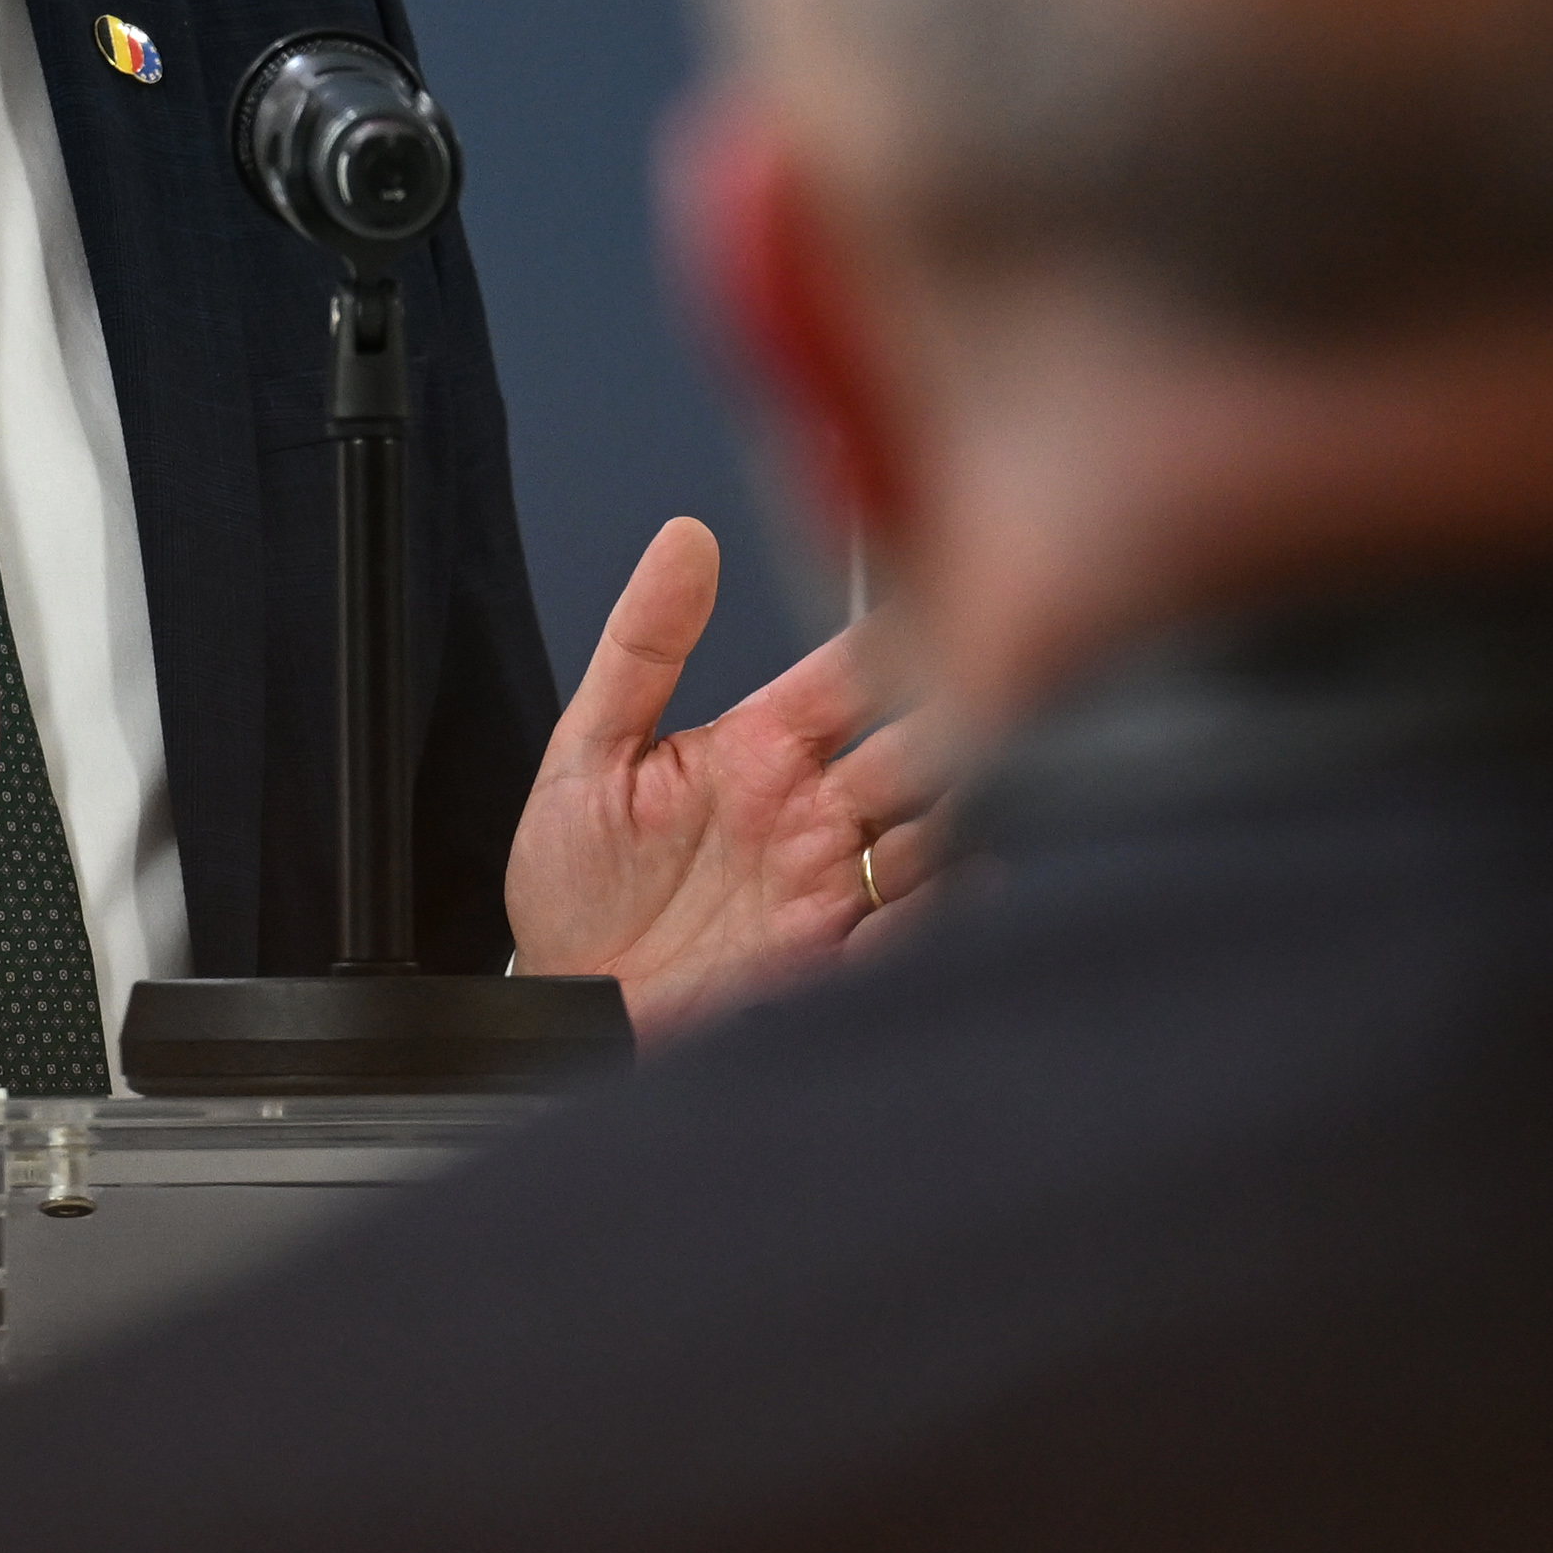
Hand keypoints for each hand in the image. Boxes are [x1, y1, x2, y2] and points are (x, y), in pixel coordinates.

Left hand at [504, 517, 945, 1048]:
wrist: (568, 1012)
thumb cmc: (575, 889)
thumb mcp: (588, 753)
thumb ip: (639, 645)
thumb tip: (683, 539)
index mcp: (766, 748)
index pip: (857, 674)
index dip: (900, 641)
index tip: (941, 602)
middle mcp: (816, 813)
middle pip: (922, 750)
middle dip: (960, 723)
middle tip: (984, 698)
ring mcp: (834, 886)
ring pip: (940, 833)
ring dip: (968, 810)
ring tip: (978, 788)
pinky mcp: (837, 962)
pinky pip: (914, 930)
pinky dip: (943, 908)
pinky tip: (956, 880)